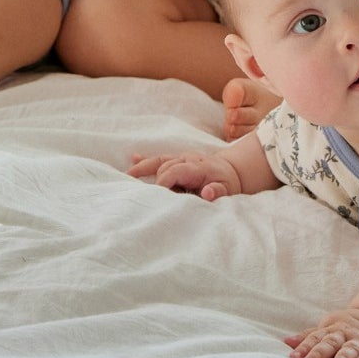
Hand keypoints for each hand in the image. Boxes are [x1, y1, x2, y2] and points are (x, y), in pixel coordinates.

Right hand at [127, 151, 243, 200]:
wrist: (231, 171)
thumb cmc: (227, 183)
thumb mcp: (228, 190)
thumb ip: (218, 192)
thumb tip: (208, 192)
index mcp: (197, 166)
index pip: (174, 171)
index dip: (163, 183)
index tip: (156, 197)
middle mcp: (187, 159)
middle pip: (164, 167)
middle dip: (155, 183)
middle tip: (147, 199)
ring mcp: (180, 159)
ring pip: (159, 162)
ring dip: (143, 168)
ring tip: (127, 177)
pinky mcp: (177, 161)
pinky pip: (159, 159)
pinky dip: (147, 161)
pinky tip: (133, 159)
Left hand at [284, 308, 358, 357]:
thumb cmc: (346, 328)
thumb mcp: (328, 328)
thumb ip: (309, 337)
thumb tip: (286, 341)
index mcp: (330, 330)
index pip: (314, 339)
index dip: (303, 348)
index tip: (293, 357)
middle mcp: (344, 334)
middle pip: (330, 343)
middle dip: (318, 354)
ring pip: (349, 349)